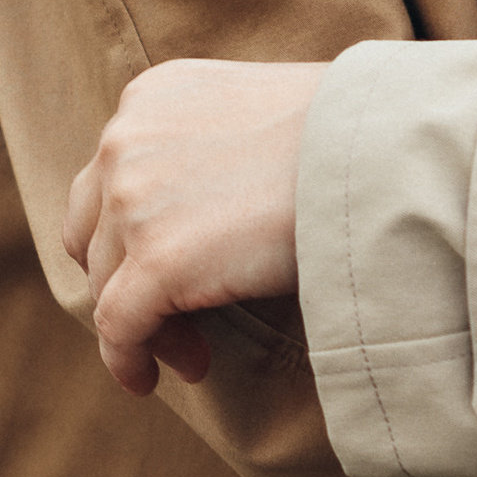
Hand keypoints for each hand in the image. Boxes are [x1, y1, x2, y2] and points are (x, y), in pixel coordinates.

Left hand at [63, 59, 329, 396]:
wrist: (382, 150)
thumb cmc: (350, 136)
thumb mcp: (258, 114)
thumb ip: (211, 149)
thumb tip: (210, 210)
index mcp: (150, 98)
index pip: (110, 180)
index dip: (129, 236)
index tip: (170, 272)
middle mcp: (125, 140)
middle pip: (94, 234)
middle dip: (125, 279)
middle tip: (175, 318)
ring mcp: (133, 200)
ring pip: (106, 285)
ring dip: (143, 324)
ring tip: (192, 353)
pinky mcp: (156, 261)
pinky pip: (119, 327)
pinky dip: (129, 359)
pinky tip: (155, 378)